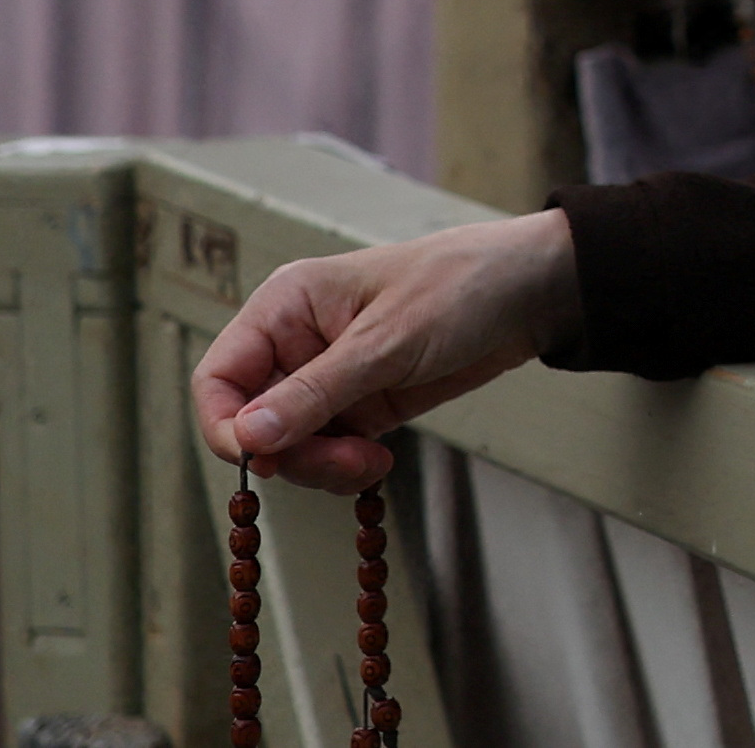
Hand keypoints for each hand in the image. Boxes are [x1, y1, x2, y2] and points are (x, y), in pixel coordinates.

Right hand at [195, 216, 584, 496]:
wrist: (535, 292)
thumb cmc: (463, 288)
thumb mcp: (388, 341)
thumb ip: (316, 392)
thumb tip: (247, 438)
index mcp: (285, 306)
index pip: (218, 378)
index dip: (225, 427)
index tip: (259, 461)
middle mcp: (295, 343)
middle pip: (252, 423)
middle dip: (291, 455)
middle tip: (345, 465)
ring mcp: (327, 378)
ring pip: (288, 446)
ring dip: (321, 466)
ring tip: (373, 463)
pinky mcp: (359, 404)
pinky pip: (325, 450)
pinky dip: (343, 467)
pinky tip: (378, 462)